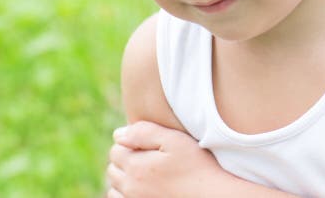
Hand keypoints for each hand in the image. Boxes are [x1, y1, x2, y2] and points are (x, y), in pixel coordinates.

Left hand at [106, 121, 225, 197]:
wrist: (210, 194)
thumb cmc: (196, 165)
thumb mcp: (175, 141)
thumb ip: (145, 132)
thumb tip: (118, 134)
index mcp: (136, 166)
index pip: (116, 148)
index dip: (131, 141)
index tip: (150, 142)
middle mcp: (130, 187)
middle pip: (113, 167)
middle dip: (126, 158)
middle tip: (150, 155)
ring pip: (115, 185)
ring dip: (124, 176)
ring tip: (148, 171)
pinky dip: (126, 192)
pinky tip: (145, 186)